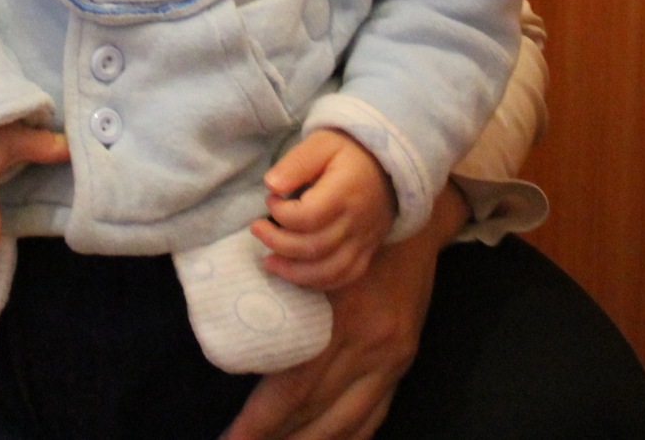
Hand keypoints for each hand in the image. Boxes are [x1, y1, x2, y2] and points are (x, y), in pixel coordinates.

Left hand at [220, 182, 467, 439]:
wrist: (412, 225)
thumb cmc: (348, 233)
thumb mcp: (310, 260)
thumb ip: (282, 300)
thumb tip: (240, 338)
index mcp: (340, 322)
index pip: (293, 389)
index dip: (260, 421)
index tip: (232, 438)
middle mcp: (369, 348)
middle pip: (317, 412)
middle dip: (276, 439)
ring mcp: (391, 360)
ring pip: (348, 422)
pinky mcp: (403, 362)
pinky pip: (376, 413)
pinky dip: (351, 435)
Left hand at [250, 130, 396, 290]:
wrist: (390, 165)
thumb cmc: (350, 151)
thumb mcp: (322, 143)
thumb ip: (296, 163)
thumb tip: (271, 185)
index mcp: (344, 193)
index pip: (308, 217)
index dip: (281, 213)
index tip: (270, 199)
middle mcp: (356, 223)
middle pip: (314, 248)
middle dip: (278, 243)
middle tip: (257, 229)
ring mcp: (364, 242)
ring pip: (328, 271)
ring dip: (294, 272)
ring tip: (269, 261)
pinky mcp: (367, 252)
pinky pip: (344, 277)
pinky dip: (318, 282)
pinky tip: (296, 273)